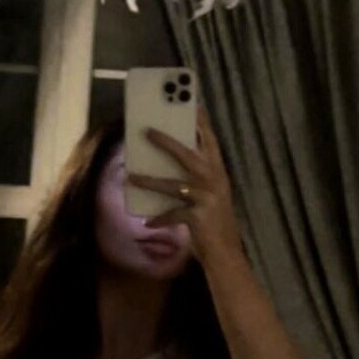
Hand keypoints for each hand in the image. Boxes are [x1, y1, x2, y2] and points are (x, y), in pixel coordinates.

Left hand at [127, 108, 244, 266]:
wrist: (227, 254)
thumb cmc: (215, 224)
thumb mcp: (210, 197)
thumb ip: (195, 182)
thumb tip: (168, 168)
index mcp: (219, 174)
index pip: (210, 142)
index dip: (201, 123)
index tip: (192, 104)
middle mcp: (215, 181)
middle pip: (188, 155)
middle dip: (167, 142)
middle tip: (147, 131)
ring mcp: (207, 198)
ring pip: (173, 184)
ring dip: (150, 181)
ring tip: (131, 177)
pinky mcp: (198, 216)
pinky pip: (172, 213)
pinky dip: (160, 218)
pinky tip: (148, 222)